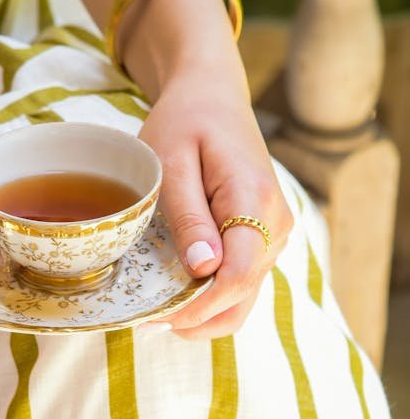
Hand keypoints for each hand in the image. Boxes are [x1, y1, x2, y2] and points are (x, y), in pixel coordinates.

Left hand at [138, 64, 293, 338]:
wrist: (212, 99)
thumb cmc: (185, 123)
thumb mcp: (171, 162)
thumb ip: (188, 215)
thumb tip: (204, 269)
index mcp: (254, 202)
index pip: (236, 276)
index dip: (197, 306)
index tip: (156, 316)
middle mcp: (275, 225)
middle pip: (241, 296)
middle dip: (195, 317)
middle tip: (144, 319)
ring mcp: (274, 236)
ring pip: (243, 299)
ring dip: (202, 314)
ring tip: (155, 311)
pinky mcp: (263, 240)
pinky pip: (241, 284)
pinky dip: (210, 299)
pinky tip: (174, 294)